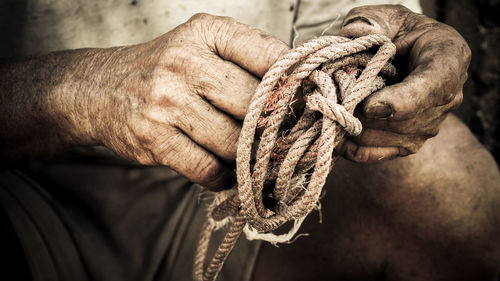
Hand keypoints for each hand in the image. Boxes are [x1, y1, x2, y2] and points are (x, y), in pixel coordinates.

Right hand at [86, 14, 287, 189]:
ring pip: (235, 143)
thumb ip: (247, 61)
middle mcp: (186, 62)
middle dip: (272, 128)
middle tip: (280, 139)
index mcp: (207, 32)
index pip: (270, 56)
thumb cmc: (165, 69)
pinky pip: (208, 170)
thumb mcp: (202, 46)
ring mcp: (167, 101)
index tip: (302, 104)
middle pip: (256, 105)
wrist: (101, 89)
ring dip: (247, 157)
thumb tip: (298, 97)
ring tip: (248, 156)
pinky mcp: (154, 138)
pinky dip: (224, 177)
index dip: (294, 85)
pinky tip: (223, 170)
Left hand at [337, 5, 469, 162]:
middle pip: (403, 121)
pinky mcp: (408, 144)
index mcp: (448, 59)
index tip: (369, 105)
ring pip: (385, 139)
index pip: (432, 88)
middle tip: (332, 101)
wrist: (405, 55)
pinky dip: (350, 146)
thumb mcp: (387, 16)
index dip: (399, 101)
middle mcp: (447, 99)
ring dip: (353, 128)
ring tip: (330, 111)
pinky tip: (333, 135)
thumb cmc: (397, 32)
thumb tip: (355, 33)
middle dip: (362, 114)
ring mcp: (428, 126)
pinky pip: (376, 154)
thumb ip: (371, 21)